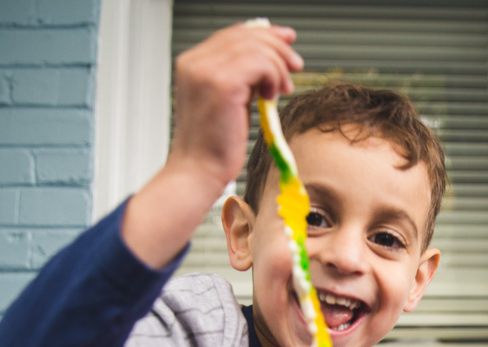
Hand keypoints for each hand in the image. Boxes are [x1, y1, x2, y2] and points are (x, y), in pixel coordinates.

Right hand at [122, 22, 302, 267]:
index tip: (287, 41)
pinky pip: (260, 63)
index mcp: (192, 63)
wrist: (197, 172)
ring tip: (283, 88)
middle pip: (246, 35)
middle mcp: (195, 62)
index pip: (233, 33)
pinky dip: (274, 75)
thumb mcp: (226, 101)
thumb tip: (268, 61)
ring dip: (278, 66)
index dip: (264, 32)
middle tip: (295, 66)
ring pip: (256, 47)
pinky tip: (272, 95)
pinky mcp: (222, 84)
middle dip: (278, 47)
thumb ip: (240, 78)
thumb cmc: (212, 146)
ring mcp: (206, 71)